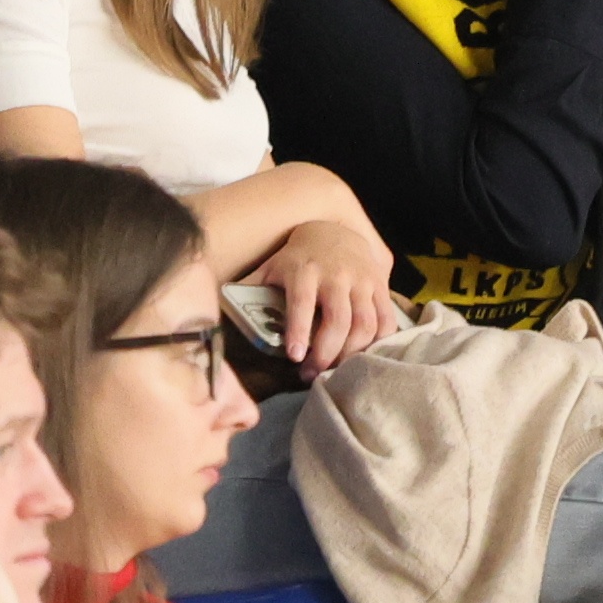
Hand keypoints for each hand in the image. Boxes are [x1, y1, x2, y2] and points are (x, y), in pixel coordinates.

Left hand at [250, 218, 399, 373]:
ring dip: (351, 352)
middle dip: (326, 353)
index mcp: (304, 271)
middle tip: (311, 374)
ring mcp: (361, 280)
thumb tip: (216, 306)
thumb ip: (250, 289)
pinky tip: (362, 355)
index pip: (303, 302)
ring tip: (335, 370)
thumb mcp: (271, 266)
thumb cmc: (298, 256)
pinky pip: (386, 319)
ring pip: (364, 323)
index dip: (300, 330)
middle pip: (338, 320)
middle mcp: (336, 275)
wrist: (335, 227)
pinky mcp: (379, 286)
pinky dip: (378, 342)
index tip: (295, 356)